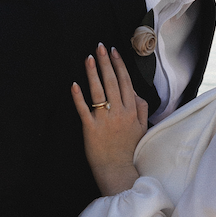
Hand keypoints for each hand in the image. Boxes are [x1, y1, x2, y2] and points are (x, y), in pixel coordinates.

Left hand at [71, 44, 147, 194]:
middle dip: (106, 62)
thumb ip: (140, 108)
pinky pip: (84, 110)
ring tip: (88, 58)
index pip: (125, 82)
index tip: (114, 52)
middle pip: (112, 82)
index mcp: (131, 111)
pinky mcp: (90, 129)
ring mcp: (104, 120)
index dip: (119, 65)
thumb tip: (134, 91)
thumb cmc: (128, 149)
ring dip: (93, 73)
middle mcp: (118, 113)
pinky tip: (74, 84)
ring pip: (98, 92)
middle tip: (100, 47)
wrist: (117, 169)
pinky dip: (78, 97)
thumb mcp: (141, 127)